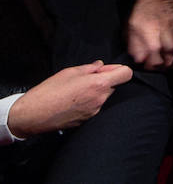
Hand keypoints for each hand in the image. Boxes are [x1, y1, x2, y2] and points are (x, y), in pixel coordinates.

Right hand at [7, 63, 132, 137]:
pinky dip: (88, 102)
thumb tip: (100, 65)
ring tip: (76, 90)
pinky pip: (94, 107)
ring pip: (103, 96)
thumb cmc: (48, 92)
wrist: (31, 116)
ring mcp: (94, 111)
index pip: (126, 74)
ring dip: (96, 91)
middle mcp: (100, 99)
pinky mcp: (86, 120)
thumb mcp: (69, 72)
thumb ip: (89, 68)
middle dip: (104, 80)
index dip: (117, 69)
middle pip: (114, 85)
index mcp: (98, 85)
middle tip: (85, 78)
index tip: (104, 70)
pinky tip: (72, 100)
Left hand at [124, 0, 172, 70]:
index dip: (154, 64)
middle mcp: (164, 27)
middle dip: (169, 62)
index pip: (155, 53)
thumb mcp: (130, 28)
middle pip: (171, 50)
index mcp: (149, 30)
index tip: (152, 66)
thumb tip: (140, 59)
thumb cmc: (140, 12)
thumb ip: (134, 45)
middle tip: (165, 66)